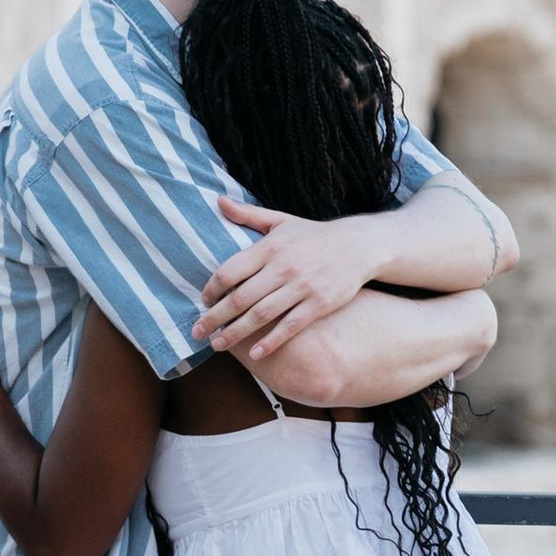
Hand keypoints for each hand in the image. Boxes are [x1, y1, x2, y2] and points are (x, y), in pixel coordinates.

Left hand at [197, 200, 388, 362]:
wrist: (359, 246)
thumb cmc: (314, 235)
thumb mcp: (281, 220)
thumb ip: (248, 214)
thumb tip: (218, 201)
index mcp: (269, 247)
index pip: (229, 271)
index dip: (212, 289)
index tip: (204, 301)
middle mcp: (283, 267)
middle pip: (240, 298)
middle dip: (215, 318)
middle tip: (197, 332)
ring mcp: (301, 287)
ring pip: (260, 315)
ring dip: (235, 333)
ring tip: (218, 345)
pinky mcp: (319, 304)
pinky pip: (290, 327)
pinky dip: (271, 342)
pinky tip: (255, 353)